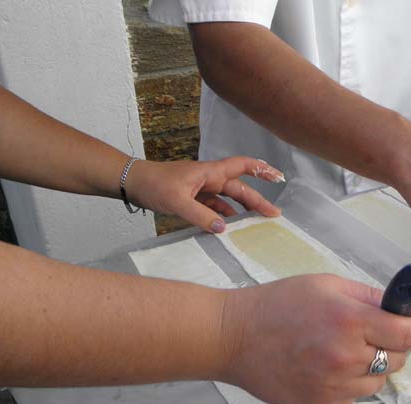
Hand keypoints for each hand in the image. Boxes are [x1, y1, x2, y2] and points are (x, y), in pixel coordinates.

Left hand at [123, 156, 284, 232]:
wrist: (132, 183)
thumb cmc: (154, 185)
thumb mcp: (177, 201)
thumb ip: (201, 215)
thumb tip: (224, 229)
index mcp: (209, 173)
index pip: (242, 166)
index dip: (262, 170)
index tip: (278, 178)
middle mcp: (209, 179)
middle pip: (239, 188)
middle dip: (258, 200)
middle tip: (273, 215)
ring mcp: (201, 190)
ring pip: (229, 199)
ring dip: (243, 210)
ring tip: (257, 223)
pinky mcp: (194, 199)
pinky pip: (215, 208)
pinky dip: (225, 216)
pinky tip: (231, 227)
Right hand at [219, 274, 410, 403]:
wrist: (233, 338)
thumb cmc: (280, 303)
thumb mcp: (328, 285)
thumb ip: (370, 297)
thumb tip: (406, 310)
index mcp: (351, 321)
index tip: (407, 326)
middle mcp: (347, 358)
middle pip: (400, 361)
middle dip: (392, 347)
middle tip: (368, 335)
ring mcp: (333, 388)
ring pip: (377, 383)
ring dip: (369, 369)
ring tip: (339, 352)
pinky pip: (352, 398)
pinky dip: (346, 385)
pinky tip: (322, 368)